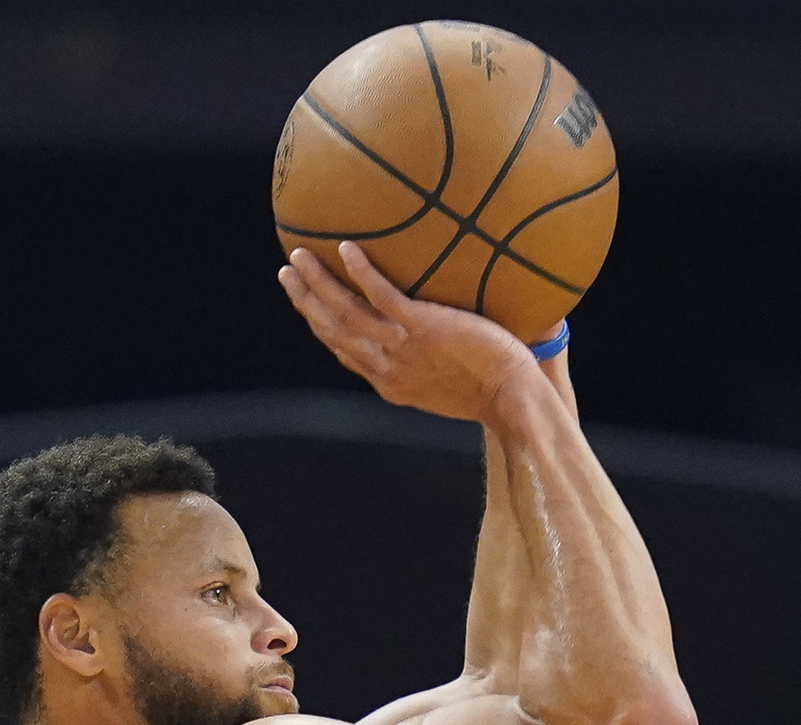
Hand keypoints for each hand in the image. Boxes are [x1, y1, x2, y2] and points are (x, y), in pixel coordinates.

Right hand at [279, 243, 542, 424]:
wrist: (513, 400)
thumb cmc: (493, 393)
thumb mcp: (446, 389)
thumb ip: (427, 367)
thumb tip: (428, 345)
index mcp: (391, 384)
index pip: (345, 352)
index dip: (321, 326)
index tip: (306, 305)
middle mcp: (387, 369)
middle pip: (333, 330)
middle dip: (305, 301)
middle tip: (288, 272)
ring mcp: (402, 348)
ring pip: (345, 312)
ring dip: (317, 283)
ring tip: (300, 255)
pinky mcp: (422, 328)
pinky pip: (380, 294)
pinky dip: (359, 271)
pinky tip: (346, 247)